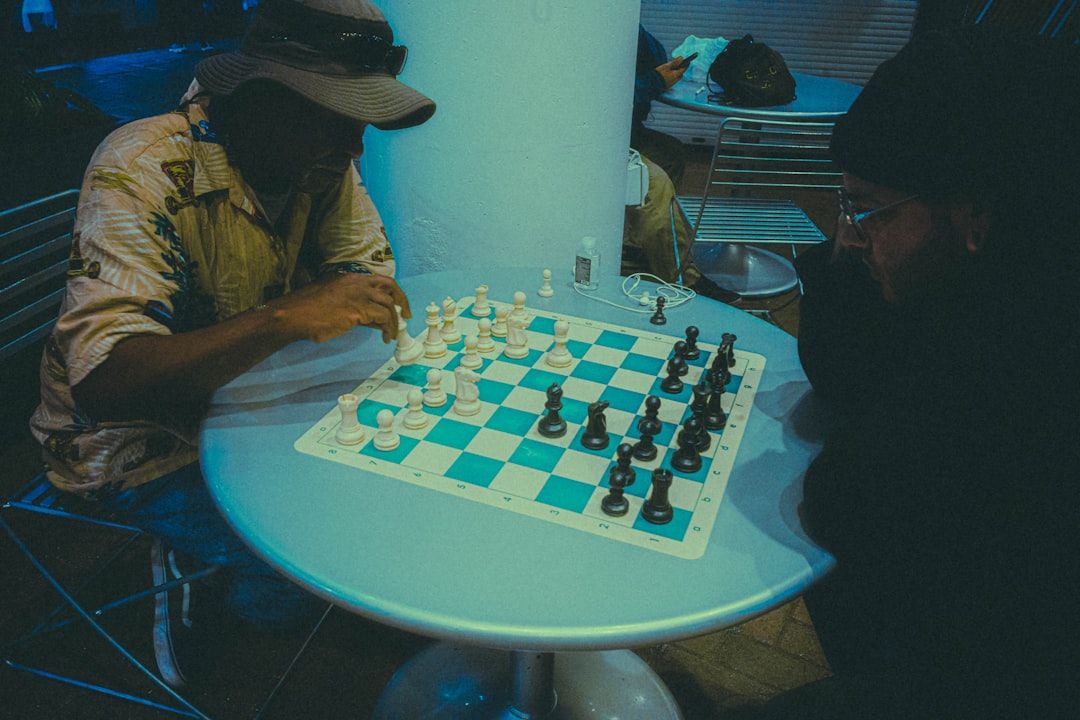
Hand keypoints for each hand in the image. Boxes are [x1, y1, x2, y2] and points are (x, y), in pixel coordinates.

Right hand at [274, 273, 411, 343]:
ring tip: (391, 336)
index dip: (393, 292)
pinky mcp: (356, 310)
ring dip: (394, 322)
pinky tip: (384, 338)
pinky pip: (382, 318)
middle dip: (402, 301)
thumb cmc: (309, 311)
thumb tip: (376, 320)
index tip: (399, 305)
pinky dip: (387, 329)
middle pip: (390, 286)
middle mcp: (356, 283)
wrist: (293, 315)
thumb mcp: (335, 302)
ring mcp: (357, 295)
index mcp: (350, 279)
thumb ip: (357, 306)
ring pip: (388, 305)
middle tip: (406, 316)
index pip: (380, 280)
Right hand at [656, 58, 688, 88]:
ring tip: (671, 68)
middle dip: (680, 68)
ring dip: (675, 72)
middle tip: (678, 63)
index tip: (688, 60)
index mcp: (677, 75)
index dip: (686, 63)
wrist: (651, 85)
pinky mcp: (667, 86)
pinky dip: (671, 76)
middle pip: (680, 73)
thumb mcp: (666, 66)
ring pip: (676, 77)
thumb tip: (681, 58)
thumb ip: (674, 62)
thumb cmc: (659, 75)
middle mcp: (676, 80)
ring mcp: (671, 84)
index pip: (684, 68)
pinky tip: (666, 73)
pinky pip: (671, 80)